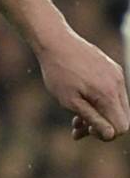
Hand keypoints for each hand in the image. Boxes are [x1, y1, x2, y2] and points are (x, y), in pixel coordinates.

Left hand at [39, 26, 129, 140]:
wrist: (55, 42)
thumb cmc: (59, 73)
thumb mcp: (70, 101)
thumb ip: (92, 119)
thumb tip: (110, 135)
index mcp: (109, 95)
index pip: (121, 127)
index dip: (104, 135)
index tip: (85, 131)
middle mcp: (118, 84)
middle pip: (120, 117)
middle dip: (99, 125)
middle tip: (76, 127)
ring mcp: (116, 75)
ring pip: (115, 104)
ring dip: (97, 114)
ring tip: (74, 118)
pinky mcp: (111, 68)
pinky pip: (111, 91)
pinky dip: (98, 100)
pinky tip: (79, 99)